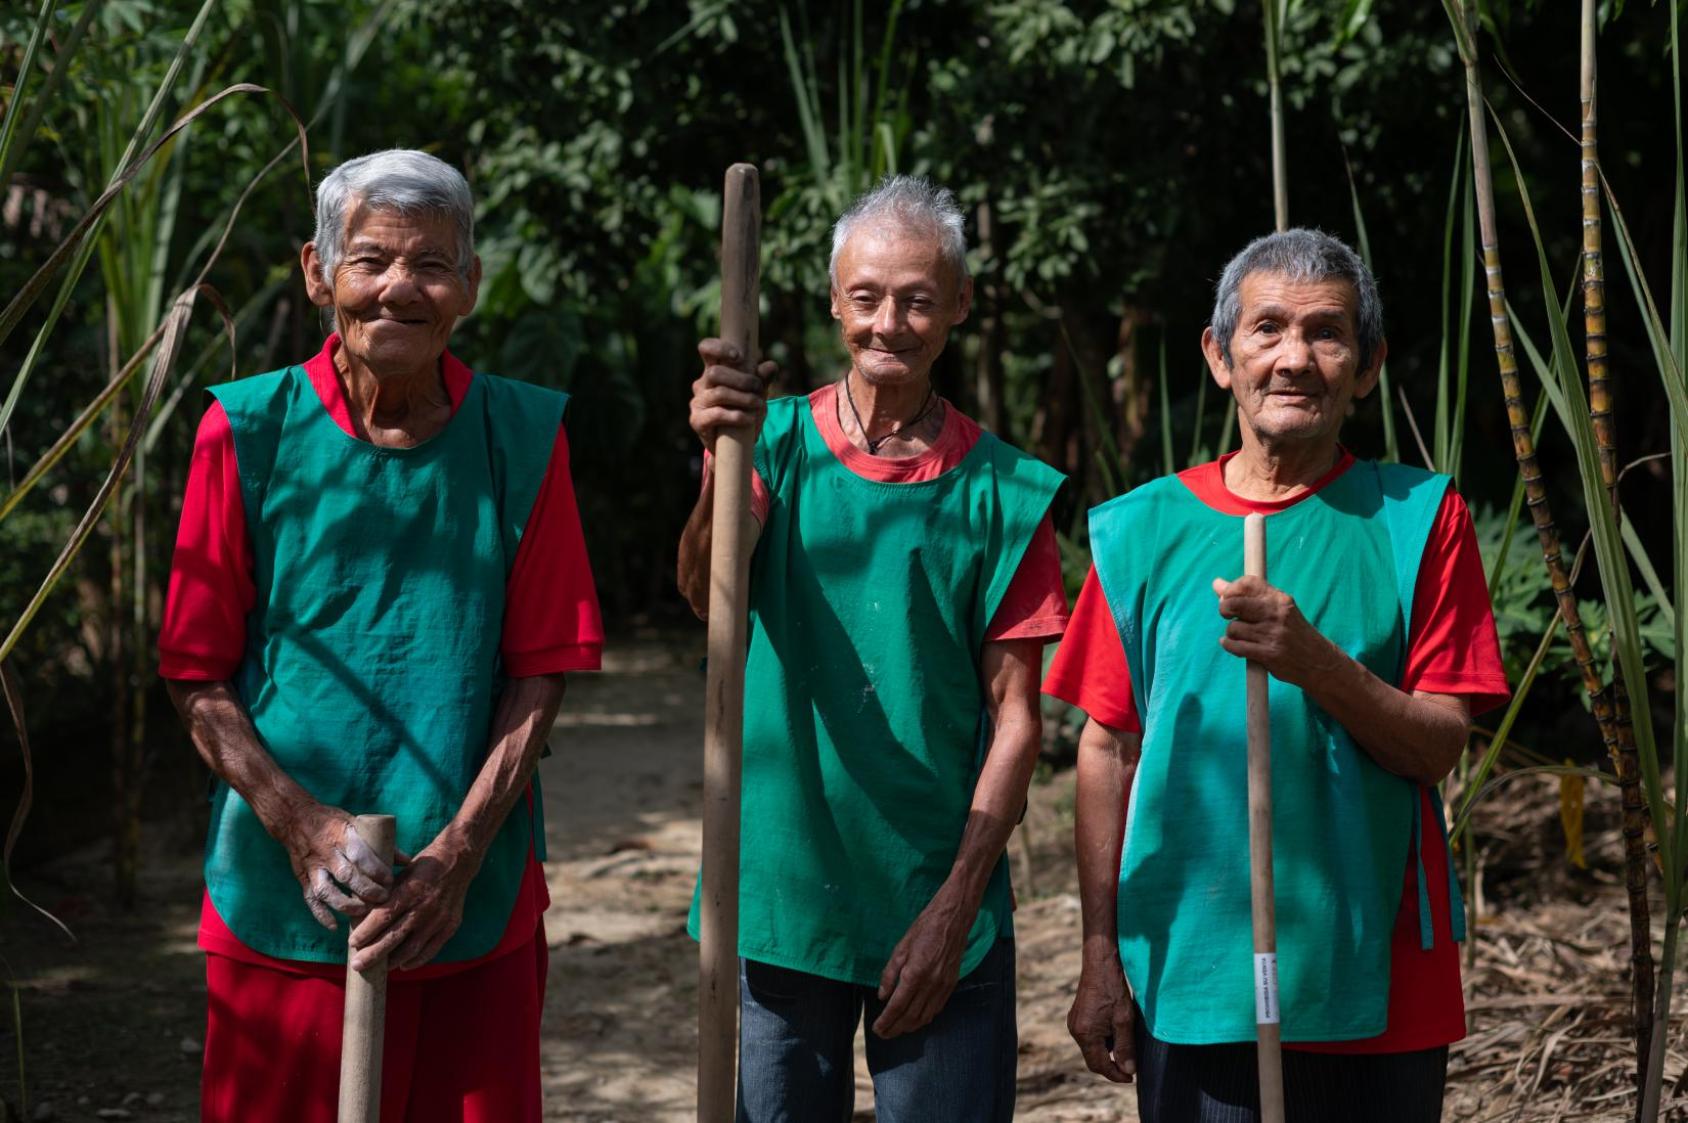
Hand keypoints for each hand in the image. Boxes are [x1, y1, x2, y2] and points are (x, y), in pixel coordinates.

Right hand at [278, 804, 395, 930]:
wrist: (295, 819)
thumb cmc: (333, 821)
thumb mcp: (356, 823)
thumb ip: (380, 843)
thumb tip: (407, 861)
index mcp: (342, 835)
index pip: (360, 855)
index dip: (376, 870)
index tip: (389, 880)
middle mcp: (326, 852)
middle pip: (346, 875)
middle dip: (366, 890)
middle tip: (382, 898)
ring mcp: (313, 867)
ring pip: (326, 891)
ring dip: (345, 905)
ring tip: (362, 912)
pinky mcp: (302, 878)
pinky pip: (310, 900)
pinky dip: (321, 915)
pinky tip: (334, 927)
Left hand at [347, 835, 476, 971]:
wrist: (458, 860)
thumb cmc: (423, 866)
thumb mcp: (401, 873)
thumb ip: (385, 894)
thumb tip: (361, 915)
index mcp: (410, 890)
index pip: (383, 916)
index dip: (366, 932)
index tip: (352, 943)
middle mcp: (424, 907)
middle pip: (395, 936)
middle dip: (373, 953)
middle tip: (357, 965)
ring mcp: (439, 919)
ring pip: (412, 948)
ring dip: (393, 961)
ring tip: (377, 969)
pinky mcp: (450, 925)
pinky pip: (431, 949)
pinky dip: (416, 960)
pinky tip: (403, 966)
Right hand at [690, 338, 774, 452]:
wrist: (734, 446)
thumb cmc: (744, 411)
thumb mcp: (756, 394)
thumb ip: (762, 379)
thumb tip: (770, 366)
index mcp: (713, 371)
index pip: (706, 349)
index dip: (719, 348)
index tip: (738, 356)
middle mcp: (701, 384)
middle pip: (715, 373)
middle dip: (741, 379)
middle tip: (758, 387)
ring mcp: (697, 403)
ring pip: (720, 393)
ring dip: (743, 398)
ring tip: (758, 404)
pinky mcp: (697, 421)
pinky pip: (716, 414)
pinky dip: (737, 416)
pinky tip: (749, 419)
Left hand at [872, 882, 976, 1037]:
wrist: (953, 918)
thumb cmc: (923, 928)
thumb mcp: (900, 947)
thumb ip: (890, 974)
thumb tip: (883, 997)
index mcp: (914, 973)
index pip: (897, 1006)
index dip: (886, 1021)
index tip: (877, 1029)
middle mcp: (930, 984)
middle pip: (911, 1016)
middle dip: (895, 1029)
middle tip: (883, 1034)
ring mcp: (943, 986)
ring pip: (925, 1016)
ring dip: (910, 1027)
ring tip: (897, 1030)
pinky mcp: (951, 984)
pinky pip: (936, 1009)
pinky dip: (925, 1018)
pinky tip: (916, 1020)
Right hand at [1068, 956, 1136, 1082]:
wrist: (1100, 965)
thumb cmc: (1113, 990)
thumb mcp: (1124, 1021)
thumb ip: (1125, 1048)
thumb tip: (1127, 1071)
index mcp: (1085, 1034)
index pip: (1099, 1066)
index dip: (1116, 1075)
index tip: (1131, 1078)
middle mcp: (1075, 1031)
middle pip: (1093, 1059)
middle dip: (1111, 1065)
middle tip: (1130, 1067)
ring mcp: (1074, 1023)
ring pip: (1092, 1048)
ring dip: (1108, 1052)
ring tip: (1125, 1043)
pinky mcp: (1076, 1016)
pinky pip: (1089, 1037)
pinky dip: (1102, 1040)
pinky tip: (1115, 1030)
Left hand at [1212, 574, 1342, 686]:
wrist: (1317, 660)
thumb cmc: (1292, 632)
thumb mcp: (1278, 608)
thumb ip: (1249, 596)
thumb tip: (1217, 584)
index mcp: (1279, 599)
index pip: (1247, 583)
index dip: (1230, 588)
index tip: (1227, 596)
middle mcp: (1276, 614)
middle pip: (1234, 603)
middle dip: (1224, 609)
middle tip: (1228, 615)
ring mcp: (1272, 634)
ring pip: (1233, 628)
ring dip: (1232, 633)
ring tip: (1241, 635)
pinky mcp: (1268, 654)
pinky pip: (1235, 646)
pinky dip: (1230, 645)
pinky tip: (1234, 645)